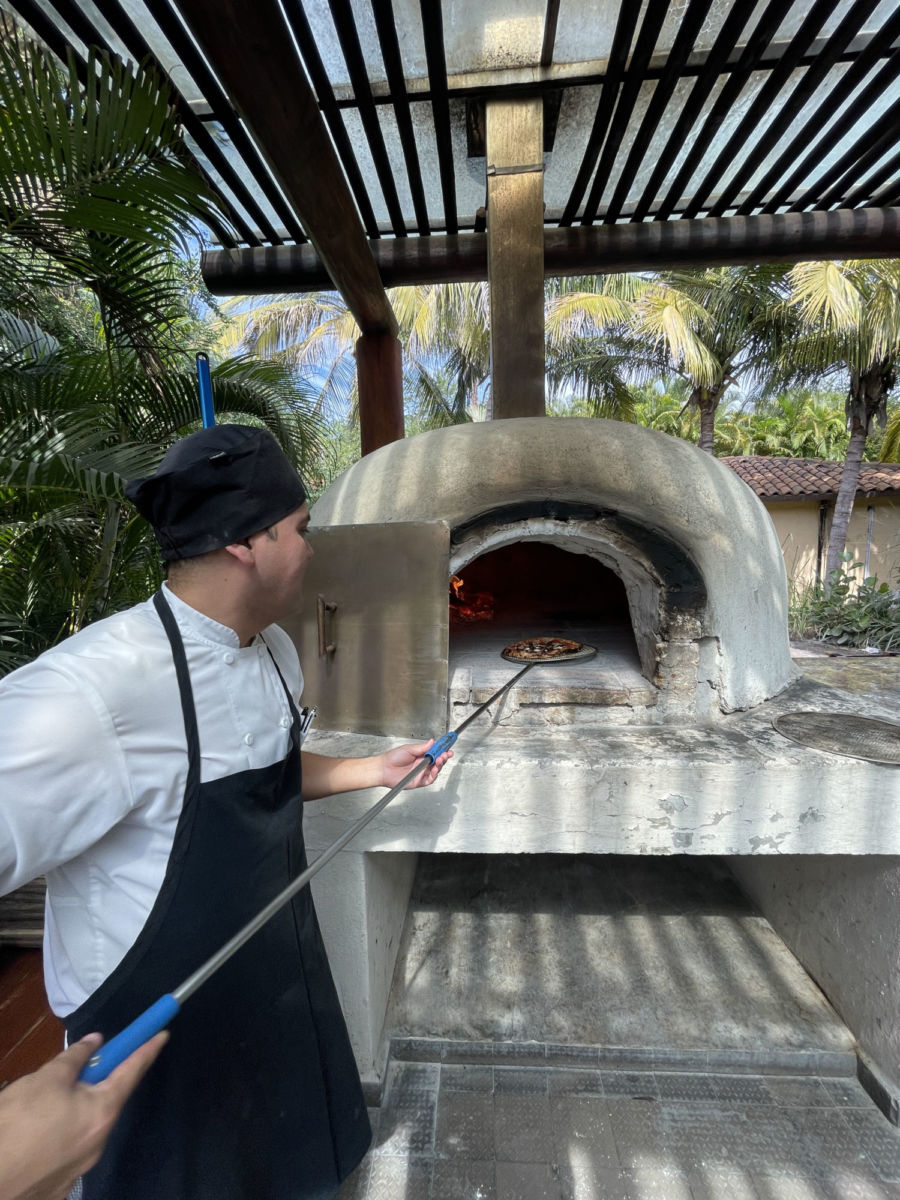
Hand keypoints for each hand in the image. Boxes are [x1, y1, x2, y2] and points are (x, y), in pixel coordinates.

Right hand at [0, 1030, 167, 1199]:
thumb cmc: (18, 1123)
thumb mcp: (46, 1079)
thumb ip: (76, 1057)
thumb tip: (96, 1042)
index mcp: (102, 1113)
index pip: (132, 1072)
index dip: (147, 1049)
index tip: (163, 1034)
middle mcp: (98, 1143)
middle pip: (104, 1102)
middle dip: (94, 1084)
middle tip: (72, 1073)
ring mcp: (79, 1169)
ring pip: (82, 1128)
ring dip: (70, 1112)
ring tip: (37, 1108)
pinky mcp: (58, 1187)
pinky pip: (64, 1151)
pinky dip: (56, 1137)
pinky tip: (32, 1135)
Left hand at [378, 739, 452, 789]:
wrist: (383, 769)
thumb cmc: (392, 758)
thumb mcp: (408, 749)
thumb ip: (422, 747)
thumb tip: (432, 742)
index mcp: (420, 755)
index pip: (434, 752)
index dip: (442, 749)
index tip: (448, 745)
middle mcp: (422, 764)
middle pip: (437, 761)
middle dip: (444, 756)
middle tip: (447, 753)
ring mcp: (421, 773)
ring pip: (435, 770)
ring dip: (440, 764)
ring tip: (440, 759)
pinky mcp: (419, 781)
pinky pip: (430, 779)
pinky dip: (434, 774)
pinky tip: (435, 769)